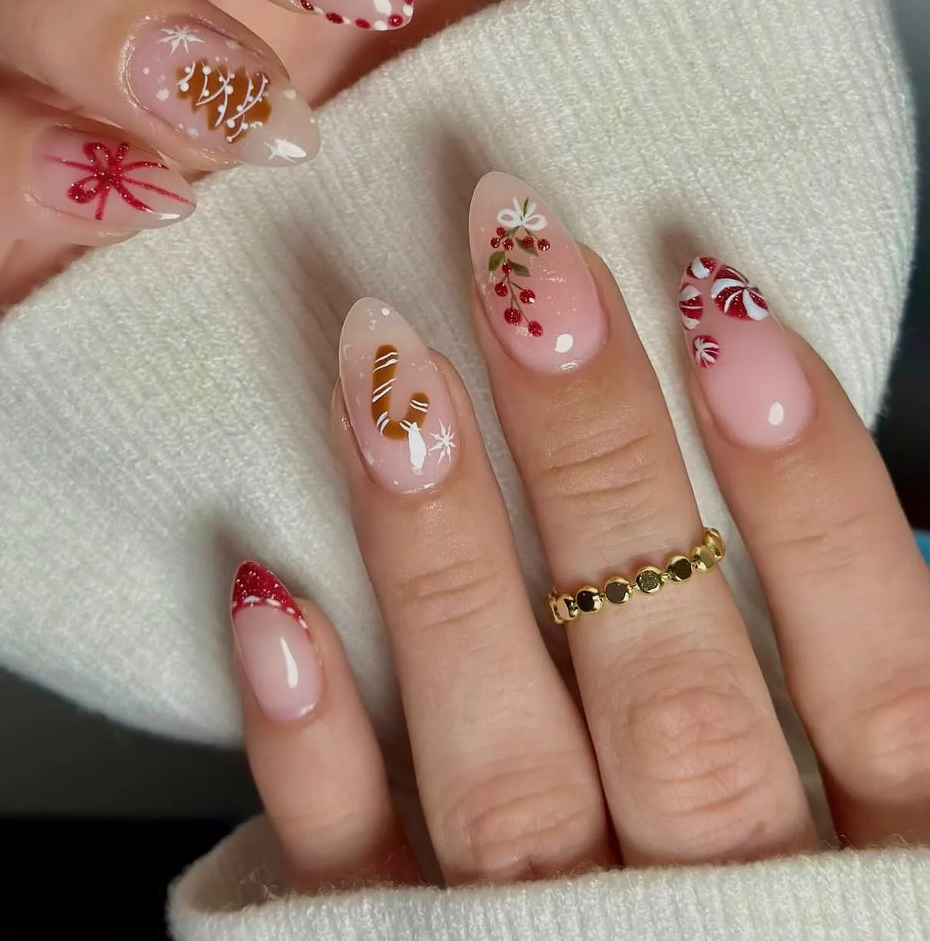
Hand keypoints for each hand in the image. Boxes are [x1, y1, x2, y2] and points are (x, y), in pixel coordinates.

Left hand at [230, 177, 929, 888]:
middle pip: (674, 680)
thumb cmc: (804, 934)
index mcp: (883, 881)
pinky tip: (265, 598)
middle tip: (519, 259)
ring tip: (387, 366)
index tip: (722, 298)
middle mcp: (729, 928)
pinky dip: (316, 749)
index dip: (808, 477)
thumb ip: (864, 679)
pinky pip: (363, 886)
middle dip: (597, 458)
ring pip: (513, 768)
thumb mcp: (893, 834)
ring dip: (444, 561)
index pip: (880, 662)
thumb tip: (787, 443)